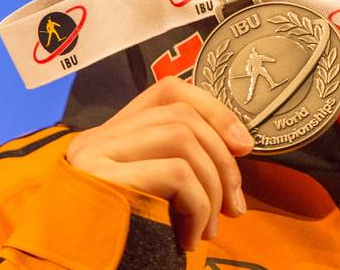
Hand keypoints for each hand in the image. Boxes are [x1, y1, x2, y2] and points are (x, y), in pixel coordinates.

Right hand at [65, 76, 253, 250]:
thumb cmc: (118, 247)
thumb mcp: (152, 198)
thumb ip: (176, 166)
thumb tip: (236, 147)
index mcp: (108, 139)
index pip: (168, 92)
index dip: (214, 110)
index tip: (243, 145)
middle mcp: (96, 140)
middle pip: (182, 116)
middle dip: (223, 161)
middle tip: (234, 207)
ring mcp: (96, 155)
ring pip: (182, 138)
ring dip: (211, 187)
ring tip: (207, 230)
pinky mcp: (103, 178)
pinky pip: (176, 173)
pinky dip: (197, 207)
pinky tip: (188, 238)